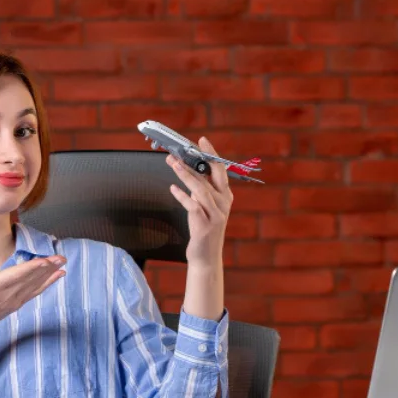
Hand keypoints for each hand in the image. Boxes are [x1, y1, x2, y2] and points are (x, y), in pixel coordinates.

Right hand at [0, 255, 65, 342]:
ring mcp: (13, 301)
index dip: (32, 268)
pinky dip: (45, 285)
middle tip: (62, 257)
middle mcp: (7, 294)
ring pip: (34, 286)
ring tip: (62, 266)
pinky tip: (54, 279)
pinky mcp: (15, 305)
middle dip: (47, 268)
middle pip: (31, 278)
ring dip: (49, 275)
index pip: (17, 275)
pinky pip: (33, 293)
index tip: (47, 260)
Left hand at [167, 136, 232, 265]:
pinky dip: (182, 196)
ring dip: (186, 175)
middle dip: (200, 159)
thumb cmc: (203, 228)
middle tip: (184, 148)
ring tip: (173, 163)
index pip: (220, 169)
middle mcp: (224, 203)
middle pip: (213, 175)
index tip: (201, 140)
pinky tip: (172, 188)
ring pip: (201, 189)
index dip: (211, 154)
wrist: (206, 257)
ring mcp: (216, 214)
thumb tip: (186, 168)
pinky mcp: (205, 226)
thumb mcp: (205, 206)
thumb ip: (200, 189)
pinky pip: (193, 206)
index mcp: (225, 196)